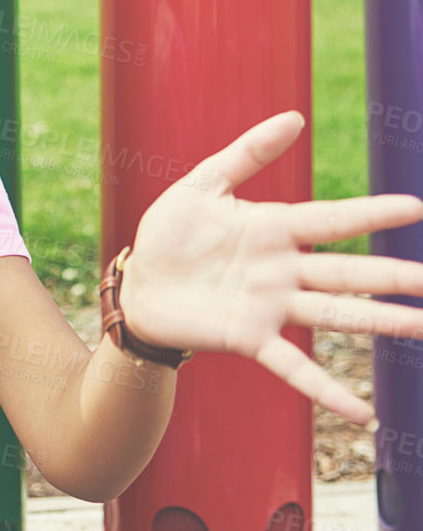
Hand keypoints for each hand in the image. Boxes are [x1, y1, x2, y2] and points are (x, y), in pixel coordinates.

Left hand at [118, 111, 422, 425]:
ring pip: (337, 315)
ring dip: (381, 323)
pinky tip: (363, 413)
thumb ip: (248, 152)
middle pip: (350, 273)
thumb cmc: (169, 232)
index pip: (335, 220)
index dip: (373, 213)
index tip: (415, 206)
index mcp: (274, 228)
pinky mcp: (249, 338)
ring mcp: (270, 307)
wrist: (137, 284)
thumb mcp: (203, 183)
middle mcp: (283, 270)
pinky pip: (295, 367)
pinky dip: (328, 391)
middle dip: (395, 277)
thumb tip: (296, 117)